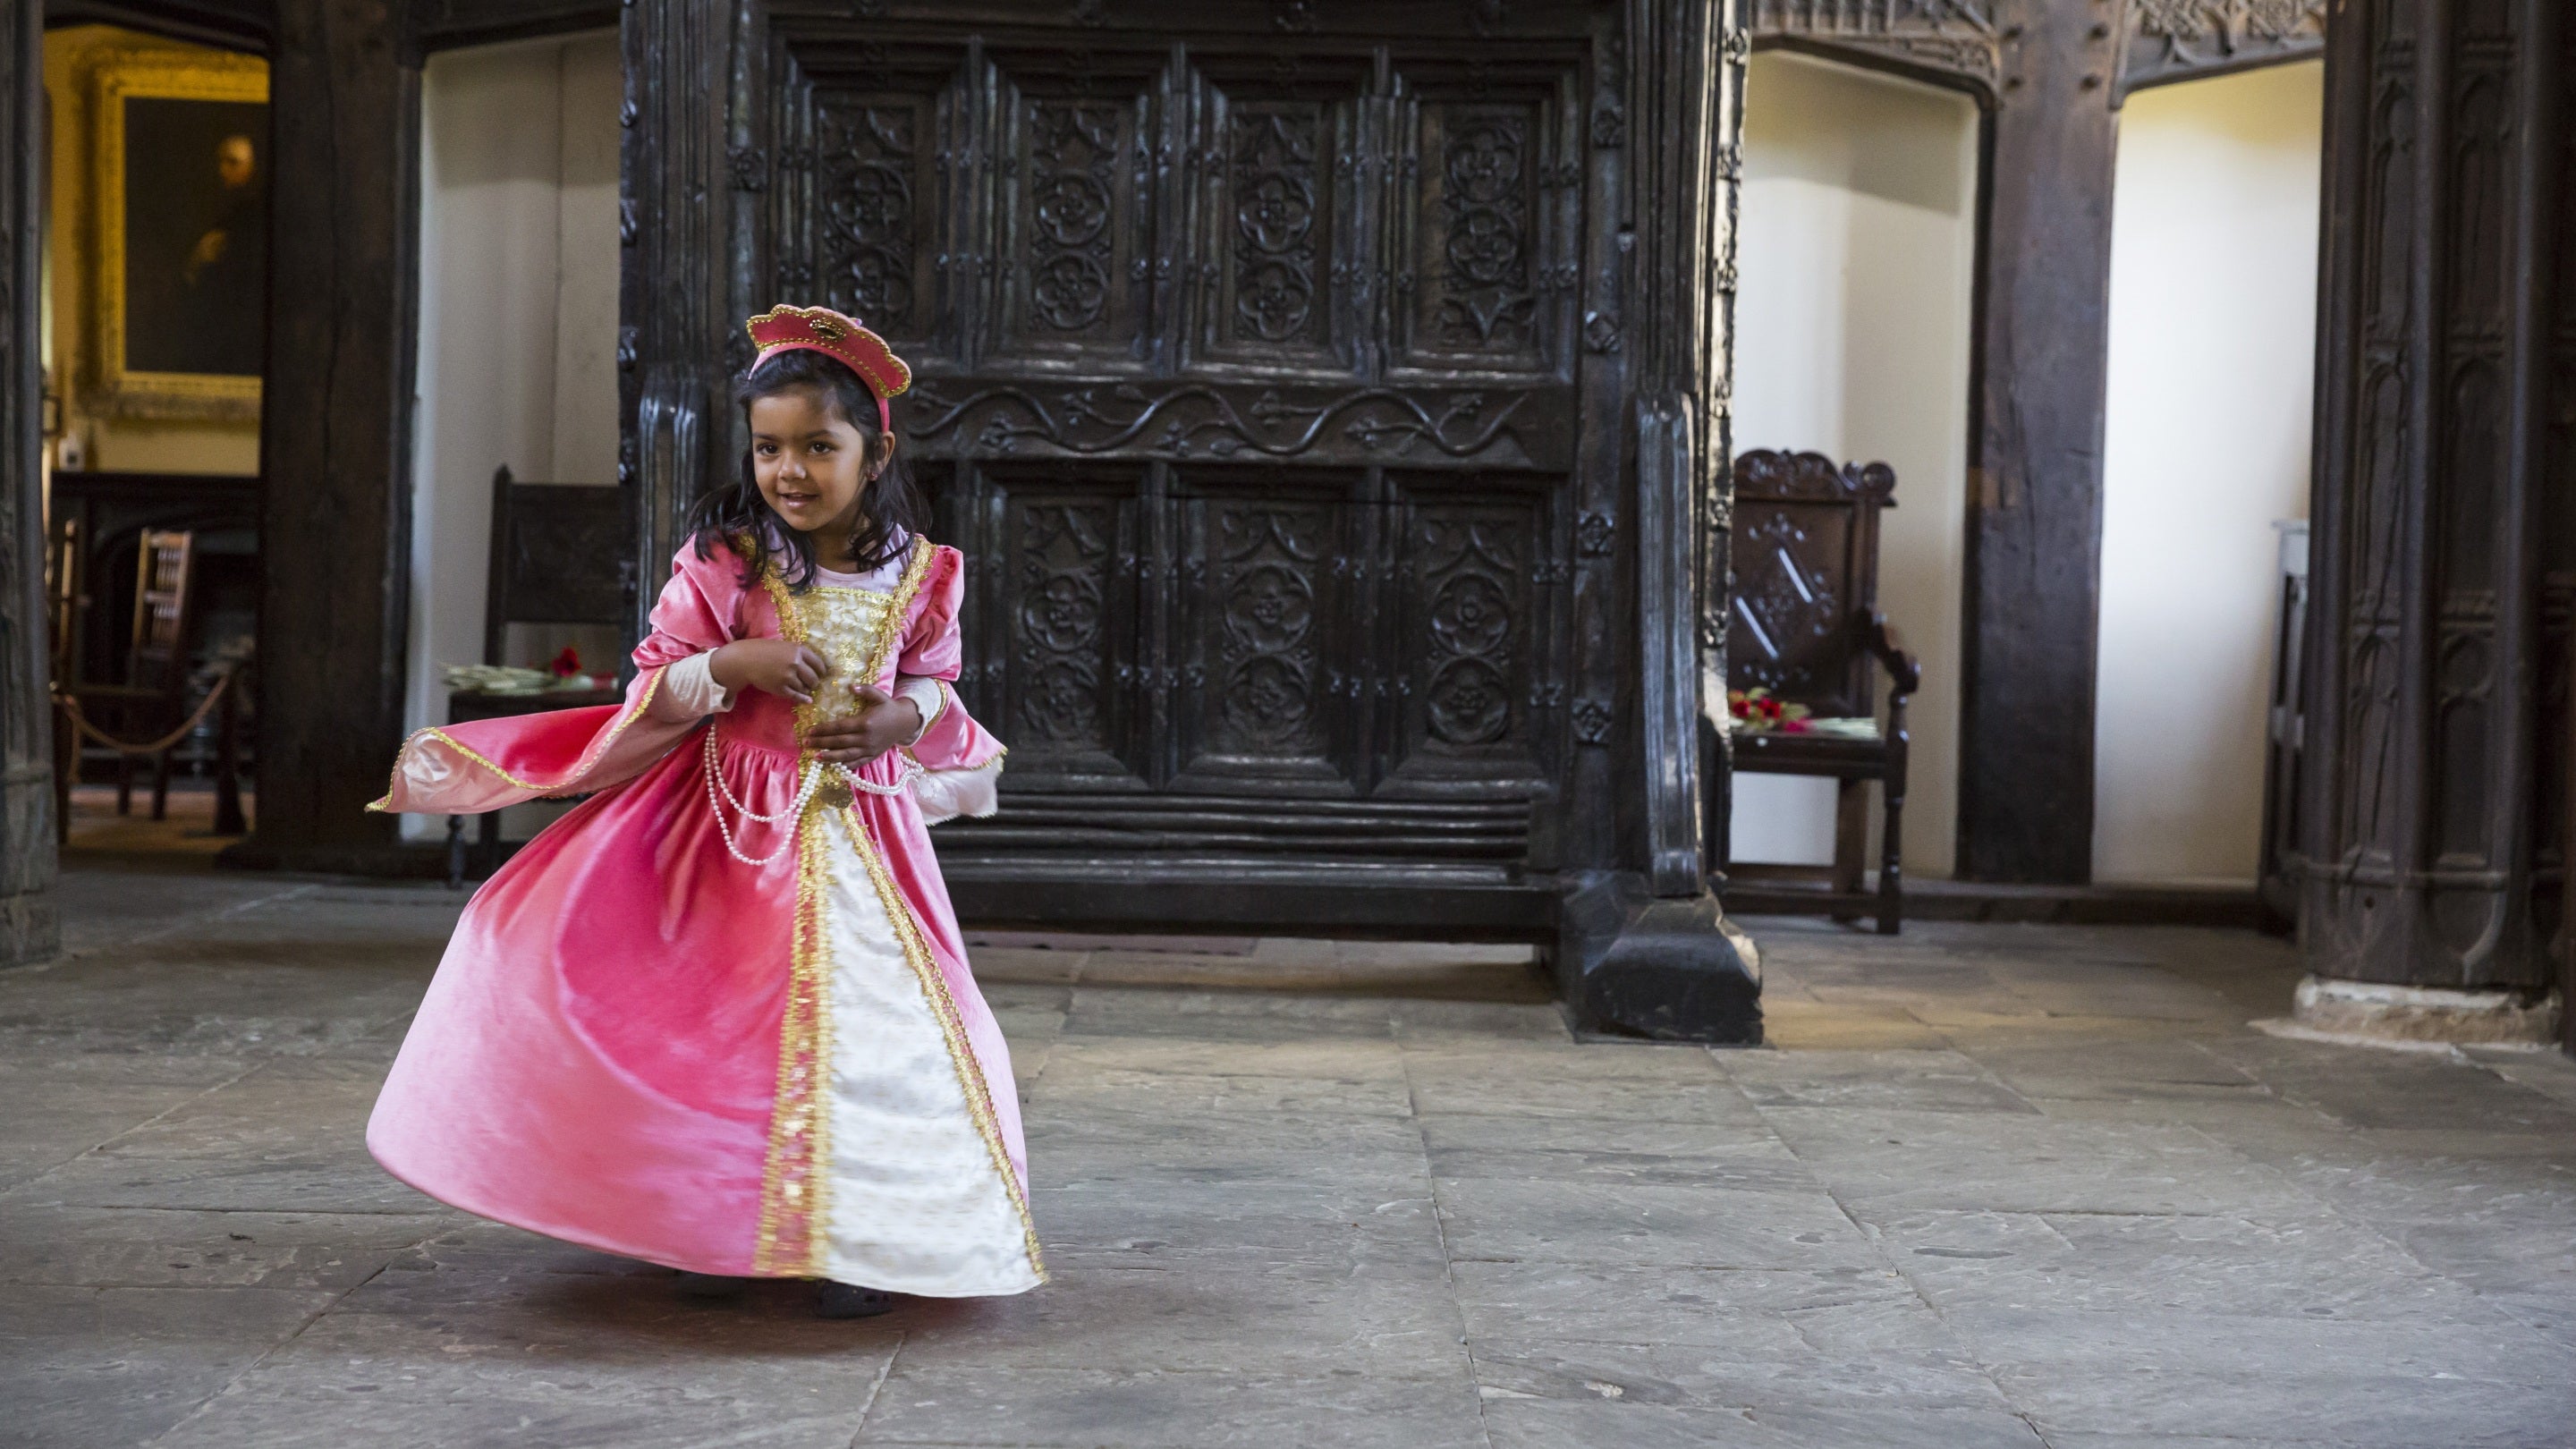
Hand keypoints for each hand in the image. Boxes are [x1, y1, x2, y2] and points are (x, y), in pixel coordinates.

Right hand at [709, 639, 826, 703]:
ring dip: (806, 690)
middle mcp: (795, 663)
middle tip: (812, 684)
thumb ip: (798, 654)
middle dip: (814, 682)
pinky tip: (807, 701)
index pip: (818, 663)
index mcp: (798, 650)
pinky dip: (803, 699)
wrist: (745, 659)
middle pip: (814, 678)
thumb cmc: (764, 650)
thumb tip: (814, 667)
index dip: (821, 671)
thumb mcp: (784, 646)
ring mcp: (788, 677)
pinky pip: (796, 696)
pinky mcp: (781, 688)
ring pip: (805, 688)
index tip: (822, 674)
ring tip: (804, 689)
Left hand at [807, 684, 922, 765]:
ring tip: (815, 757)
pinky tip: (833, 766)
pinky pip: (856, 763)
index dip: (824, 729)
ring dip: (829, 757)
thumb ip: (865, 690)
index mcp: (865, 723)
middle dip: (821, 743)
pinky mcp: (872, 756)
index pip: (839, 727)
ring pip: (846, 755)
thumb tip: (849, 685)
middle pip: (839, 742)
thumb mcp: (880, 696)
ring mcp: (869, 749)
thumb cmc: (889, 708)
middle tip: (806, 742)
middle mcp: (865, 738)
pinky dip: (844, 766)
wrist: (905, 723)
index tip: (810, 730)